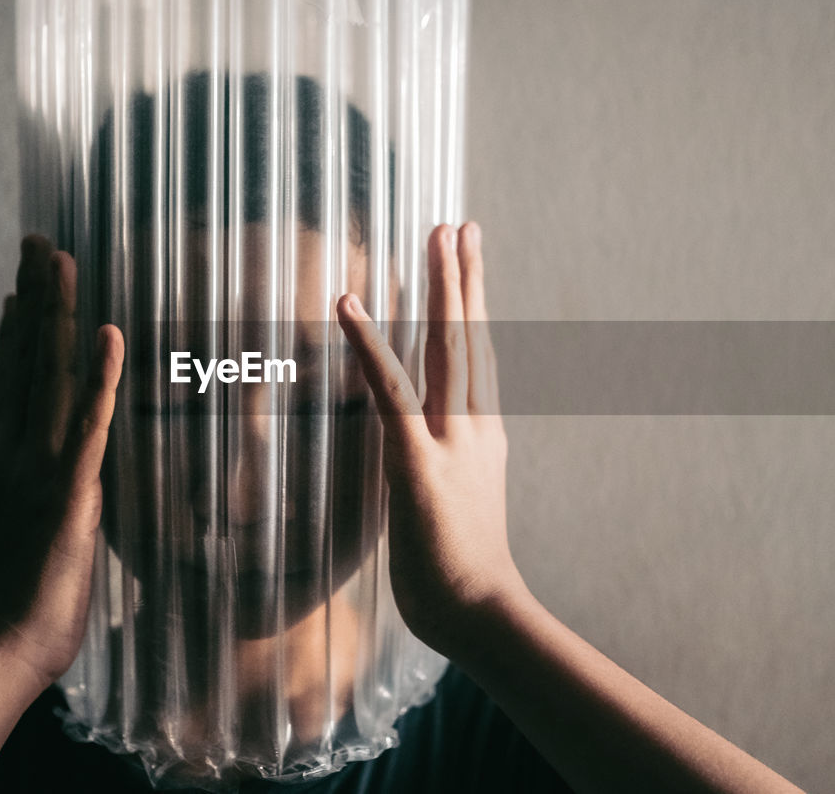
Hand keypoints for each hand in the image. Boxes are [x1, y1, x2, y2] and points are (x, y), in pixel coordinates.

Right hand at [0, 235, 123, 686]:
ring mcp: (37, 467)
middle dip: (32, 296)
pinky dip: (99, 375)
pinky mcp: (70, 491)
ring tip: (59, 260)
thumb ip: (33, 479)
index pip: (10, 376)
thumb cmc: (17, 592)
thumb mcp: (19, 522)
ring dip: (56, 312)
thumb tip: (53, 450)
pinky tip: (106, 333)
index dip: (16, 325)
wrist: (2, 643)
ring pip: (49, 374)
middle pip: (24, 359)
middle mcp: (11, 451)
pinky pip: (90, 422)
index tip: (19, 281)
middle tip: (38, 242)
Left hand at [336, 222, 522, 652]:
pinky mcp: (416, 464)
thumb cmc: (466, 571)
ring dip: (439, 290)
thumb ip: (453, 470)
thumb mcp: (465, 505)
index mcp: (483, 437)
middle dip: (463, 279)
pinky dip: (369, 345)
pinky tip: (351, 303)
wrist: (481, 611)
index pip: (478, 358)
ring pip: (445, 351)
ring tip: (436, 236)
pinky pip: (389, 392)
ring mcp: (450, 443)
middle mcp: (474, 428)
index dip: (472, 307)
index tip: (469, 262)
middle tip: (459, 224)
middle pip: (470, 339)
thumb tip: (435, 456)